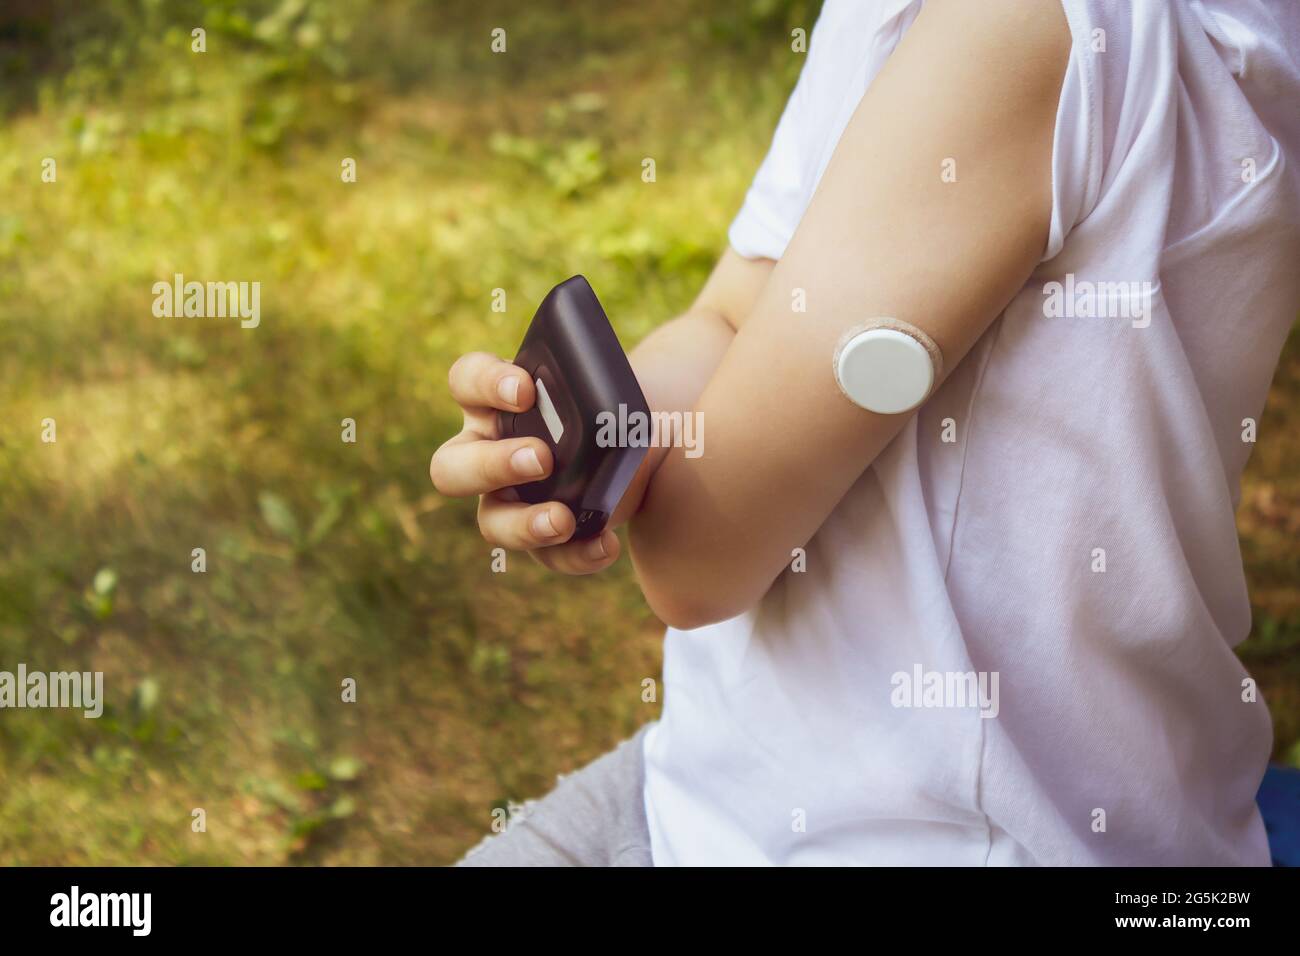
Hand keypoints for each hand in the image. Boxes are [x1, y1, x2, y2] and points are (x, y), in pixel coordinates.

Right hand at [429, 351, 620, 573]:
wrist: (640, 447)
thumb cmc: (608, 405)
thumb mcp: (607, 389)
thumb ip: (604, 388)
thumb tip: (626, 399)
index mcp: (493, 402)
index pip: (466, 382)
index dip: (486, 384)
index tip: (526, 390)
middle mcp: (487, 451)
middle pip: (451, 467)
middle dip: (491, 465)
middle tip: (541, 459)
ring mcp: (509, 499)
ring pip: (491, 523)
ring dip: (522, 524)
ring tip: (562, 520)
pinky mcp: (541, 534)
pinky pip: (547, 555)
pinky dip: (576, 554)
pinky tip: (605, 544)